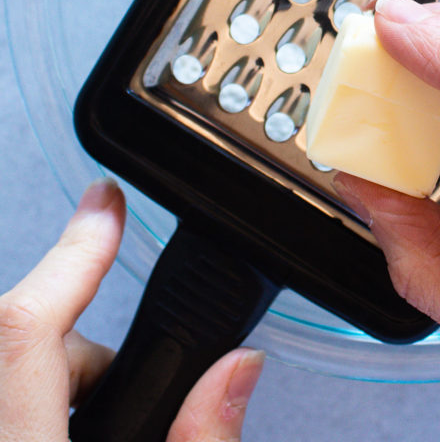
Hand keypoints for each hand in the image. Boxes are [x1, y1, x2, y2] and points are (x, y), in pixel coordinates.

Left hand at [0, 180, 263, 441]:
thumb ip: (198, 438)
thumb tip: (237, 365)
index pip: (25, 328)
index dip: (72, 252)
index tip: (106, 200)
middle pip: (21, 335)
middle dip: (84, 342)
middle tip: (129, 382)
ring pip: (8, 359)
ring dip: (63, 369)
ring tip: (111, 423)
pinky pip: (3, 385)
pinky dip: (34, 390)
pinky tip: (74, 424)